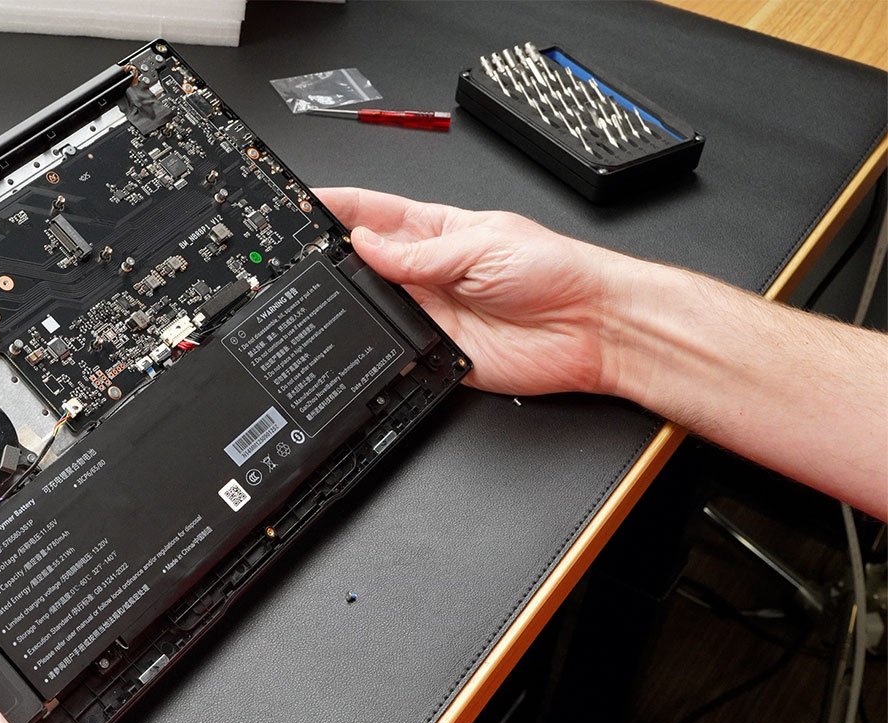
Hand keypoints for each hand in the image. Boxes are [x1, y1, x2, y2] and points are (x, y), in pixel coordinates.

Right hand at [316, 187, 639, 396]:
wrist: (589, 328)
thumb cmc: (555, 272)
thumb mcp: (481, 244)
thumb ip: (418, 251)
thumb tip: (364, 242)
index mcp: (436, 231)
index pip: (372, 214)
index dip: (336, 207)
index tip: (302, 203)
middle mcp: (427, 272)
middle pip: (362, 262)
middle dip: (331, 256)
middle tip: (301, 252)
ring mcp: (428, 312)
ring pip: (371, 306)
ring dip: (352, 300)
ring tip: (331, 289)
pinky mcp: (434, 351)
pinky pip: (393, 349)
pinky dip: (377, 344)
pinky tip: (368, 332)